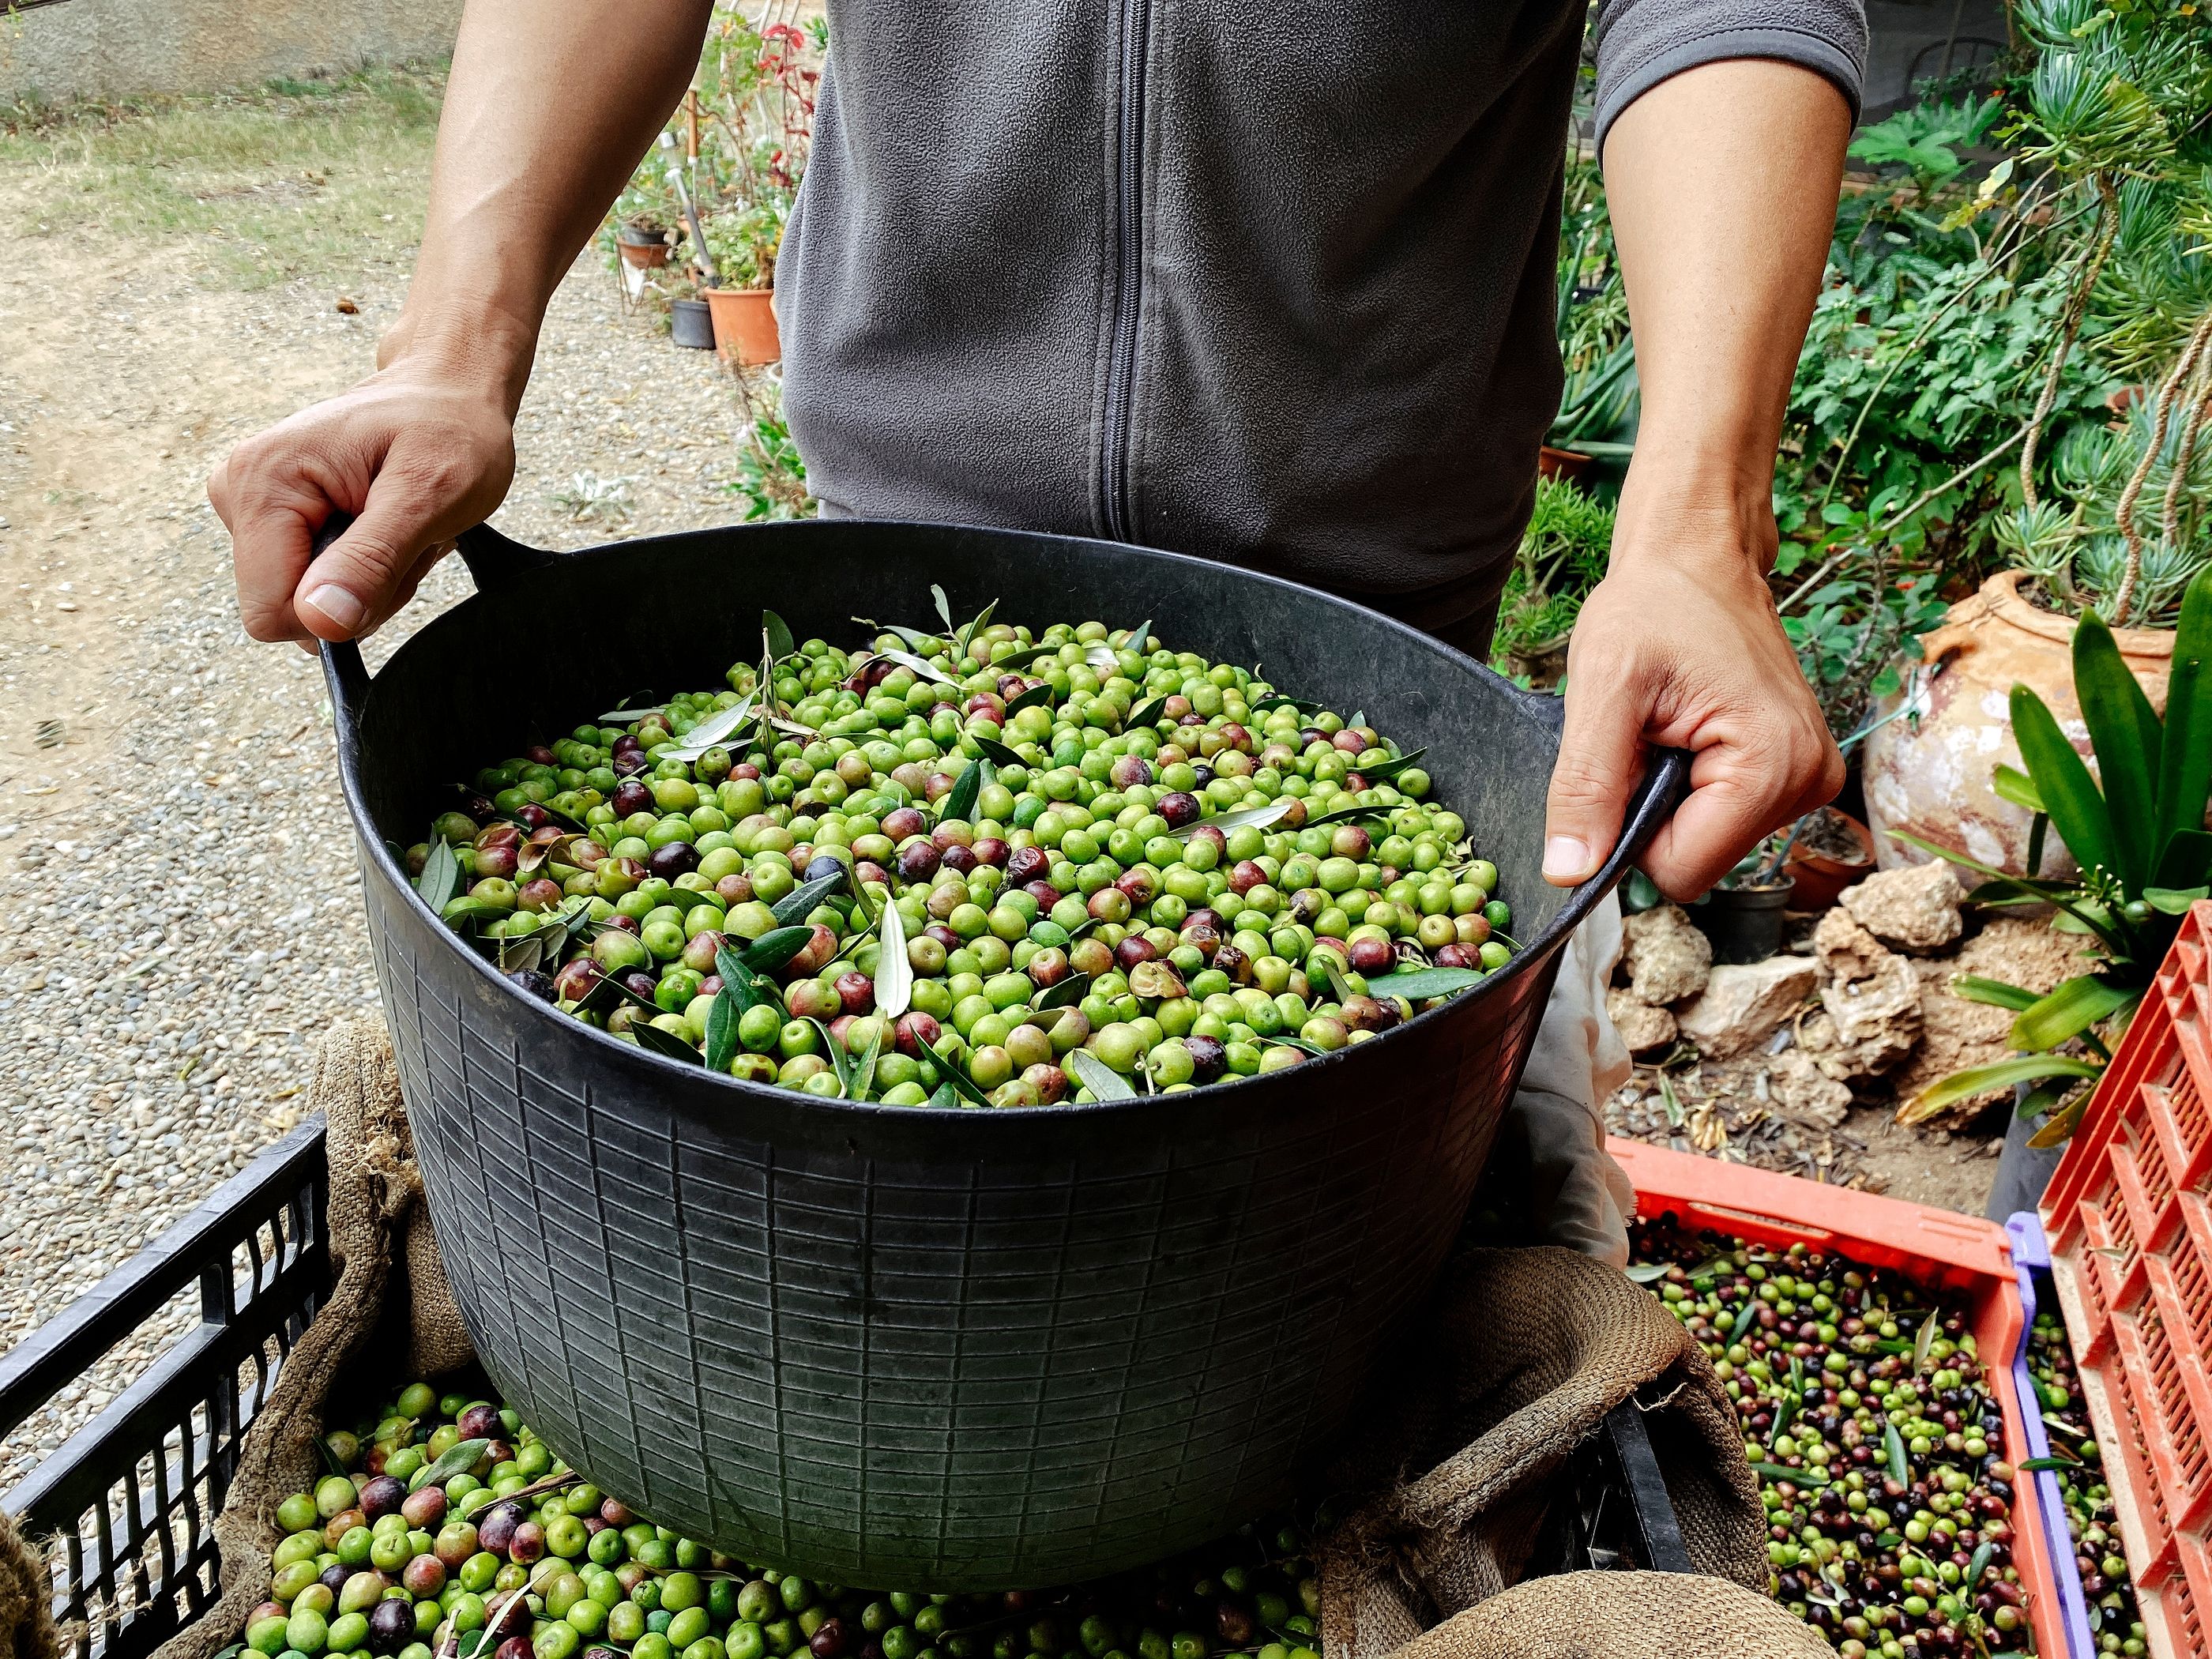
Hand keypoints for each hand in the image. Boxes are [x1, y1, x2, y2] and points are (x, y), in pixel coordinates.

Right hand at [209, 348, 517, 644]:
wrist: (446, 391)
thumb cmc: (446, 429)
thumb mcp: (426, 496)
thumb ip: (371, 561)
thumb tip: (320, 622)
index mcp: (263, 483)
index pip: (270, 612)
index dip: (336, 613)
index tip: (388, 561)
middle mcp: (239, 492)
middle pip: (290, 611)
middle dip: (359, 593)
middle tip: (404, 537)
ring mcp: (251, 505)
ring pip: (306, 602)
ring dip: (369, 580)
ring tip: (398, 525)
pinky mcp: (272, 517)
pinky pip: (314, 582)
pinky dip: (363, 568)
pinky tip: (384, 523)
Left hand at [1540, 492, 1841, 898]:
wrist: (1698, 558)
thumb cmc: (1654, 604)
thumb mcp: (1603, 689)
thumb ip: (1585, 786)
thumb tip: (1568, 873)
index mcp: (1772, 767)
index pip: (1680, 872)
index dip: (1630, 832)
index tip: (1628, 760)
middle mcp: (1809, 782)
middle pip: (1695, 860)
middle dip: (1651, 809)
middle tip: (1648, 733)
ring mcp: (1809, 779)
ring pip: (1705, 840)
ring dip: (1668, 794)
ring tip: (1669, 724)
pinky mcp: (1796, 772)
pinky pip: (1721, 816)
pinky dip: (1690, 783)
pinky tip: (1690, 730)